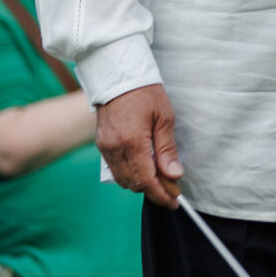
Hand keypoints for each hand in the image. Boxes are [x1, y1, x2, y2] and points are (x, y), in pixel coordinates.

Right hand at [95, 83, 184, 206]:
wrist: (117, 74)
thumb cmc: (145, 92)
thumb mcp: (164, 118)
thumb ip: (167, 149)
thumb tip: (174, 175)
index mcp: (133, 142)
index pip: (147, 180)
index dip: (161, 195)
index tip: (174, 201)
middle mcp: (115, 148)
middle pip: (133, 184)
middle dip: (153, 191)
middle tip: (171, 189)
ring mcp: (105, 147)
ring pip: (122, 179)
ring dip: (140, 183)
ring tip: (159, 178)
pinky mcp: (101, 144)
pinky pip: (114, 168)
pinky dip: (129, 173)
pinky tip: (143, 166)